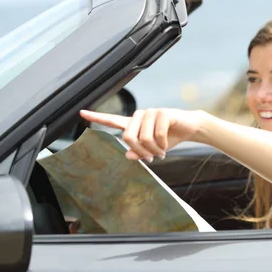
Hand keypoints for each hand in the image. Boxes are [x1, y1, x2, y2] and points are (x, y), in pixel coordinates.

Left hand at [79, 108, 205, 161]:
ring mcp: (151, 112)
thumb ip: (139, 152)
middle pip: (128, 136)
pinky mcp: (163, 112)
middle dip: (140, 151)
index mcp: (134, 123)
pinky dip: (162, 144)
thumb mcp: (152, 149)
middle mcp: (140, 116)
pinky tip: (166, 145)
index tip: (81, 112)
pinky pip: (158, 133)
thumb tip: (128, 156)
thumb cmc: (169, 138)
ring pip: (144, 137)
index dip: (96, 117)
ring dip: (154, 150)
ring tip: (161, 152)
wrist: (190, 128)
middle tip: (151, 158)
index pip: (112, 120)